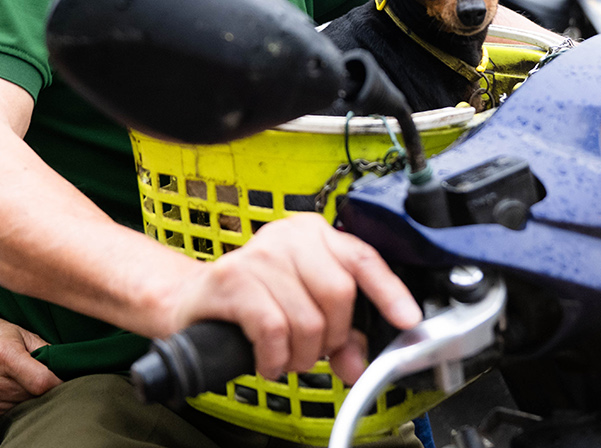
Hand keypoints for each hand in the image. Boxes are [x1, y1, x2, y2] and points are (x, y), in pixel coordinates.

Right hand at [0, 316, 59, 421]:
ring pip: (22, 410)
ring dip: (30, 401)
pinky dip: (15, 407)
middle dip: (45, 392)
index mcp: (4, 354)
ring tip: (24, 384)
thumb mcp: (24, 333)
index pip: (42, 382)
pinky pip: (7, 416)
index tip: (64, 380)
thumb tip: (69, 370)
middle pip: (33, 398)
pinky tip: (11, 392)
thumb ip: (47, 352)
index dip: (58, 383)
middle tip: (45, 380)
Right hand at [161, 213, 420, 383]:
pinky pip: (273, 329)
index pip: (363, 259)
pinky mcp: (231, 279)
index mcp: (314, 235)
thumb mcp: (304, 310)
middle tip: (313, 351)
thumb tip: (359, 365)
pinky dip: (275, 357)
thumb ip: (339, 335)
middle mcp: (288, 237)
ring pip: (307, 318)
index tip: (407, 318)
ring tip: (286, 356)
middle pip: (339, 294)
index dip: (389, 291)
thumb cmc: (255, 303)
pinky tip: (268, 360)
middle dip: (331, 337)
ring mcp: (258, 255)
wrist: (193, 302)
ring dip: (300, 355)